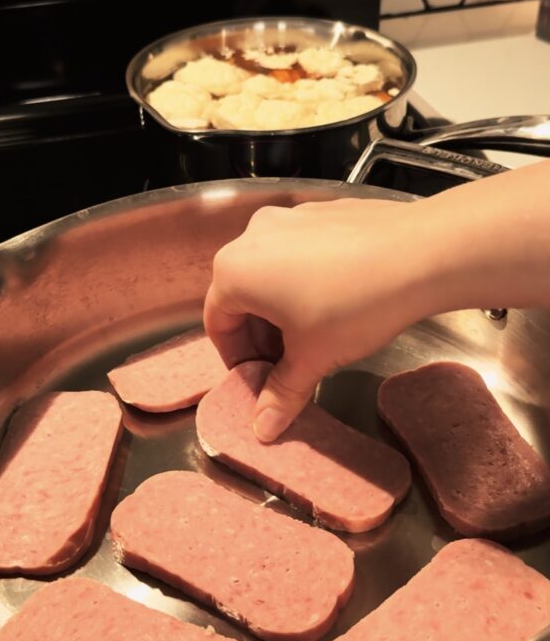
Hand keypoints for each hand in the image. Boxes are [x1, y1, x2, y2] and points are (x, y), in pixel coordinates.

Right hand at [204, 197, 426, 440]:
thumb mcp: (313, 357)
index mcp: (235, 271)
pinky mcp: (322, 211)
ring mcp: (289, 217)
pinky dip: (306, 280)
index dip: (237, 359)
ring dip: (283, 309)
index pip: (218, 324)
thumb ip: (281, 393)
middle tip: (288, 366)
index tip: (260, 380)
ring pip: (272, 272)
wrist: (420, 254)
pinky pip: (300, 252)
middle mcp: (253, 236)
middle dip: (261, 335)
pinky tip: (341, 302)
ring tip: (315, 336)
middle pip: (242, 296)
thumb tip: (263, 429)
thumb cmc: (354, 306)